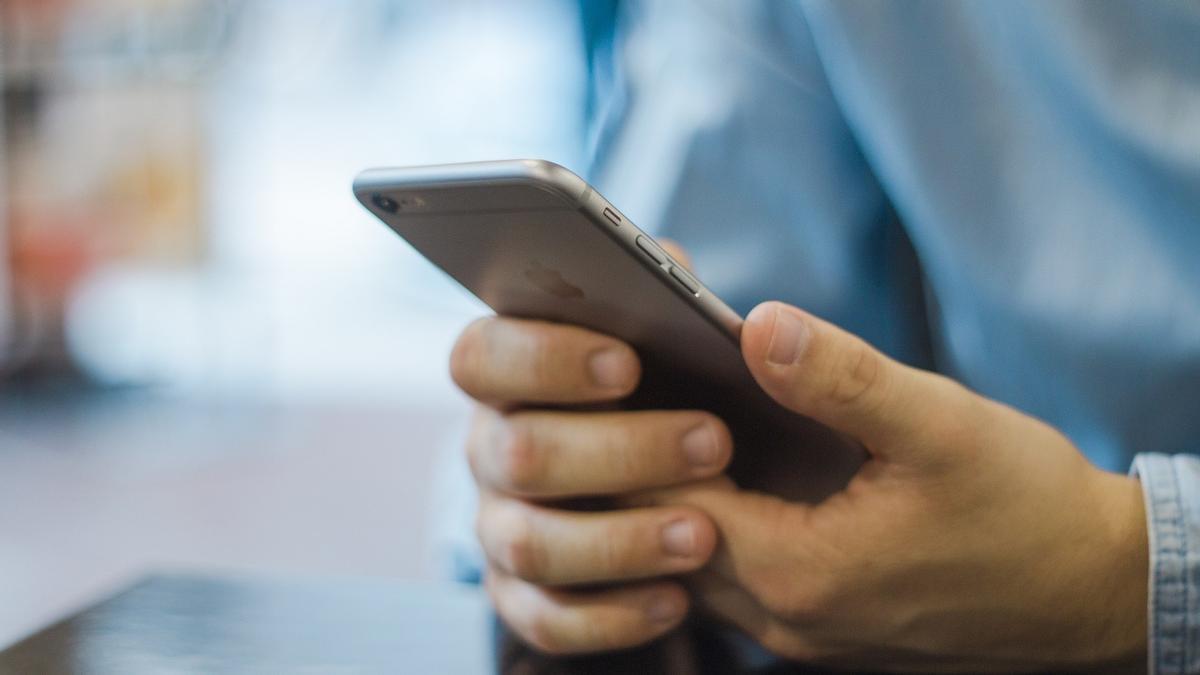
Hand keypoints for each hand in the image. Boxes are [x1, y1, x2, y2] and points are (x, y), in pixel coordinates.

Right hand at [450, 313, 733, 653]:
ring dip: (619, 541)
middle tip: (712, 441)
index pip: (481, 356)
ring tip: (704, 535)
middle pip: (518, 452)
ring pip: (531, 544)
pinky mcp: (523, 595)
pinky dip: (611, 615)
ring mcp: (500, 525)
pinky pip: (548, 618)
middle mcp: (491, 447)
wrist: (683, 474)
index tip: (627, 365)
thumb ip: (667, 290)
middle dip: (619, 451)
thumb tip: (677, 274)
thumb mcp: (670, 330)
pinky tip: (677, 599)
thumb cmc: (669, 383)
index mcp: (507, 371)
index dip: (543, 360)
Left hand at [635, 301, 1148, 671]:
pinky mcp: (821, 621)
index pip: (666, 500)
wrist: (1094, 588)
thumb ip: (841, 377)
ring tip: (667, 411)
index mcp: (798, 571)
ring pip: (695, 557)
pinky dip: (715, 516)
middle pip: (666, 533)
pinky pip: (735, 571)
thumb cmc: (1028, 510)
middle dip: (641, 458)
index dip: (638, 428)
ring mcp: (800, 627)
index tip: (625, 362)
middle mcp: (783, 615)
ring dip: (674, 491)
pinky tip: (726, 462)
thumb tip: (758, 325)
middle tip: (629, 378)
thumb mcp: (939, 426)